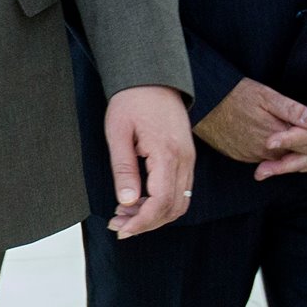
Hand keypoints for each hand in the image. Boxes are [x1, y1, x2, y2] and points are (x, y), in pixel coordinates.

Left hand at [103, 84, 194, 237]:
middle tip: (118, 225)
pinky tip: (139, 201)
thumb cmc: (131, 100)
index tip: (122, 229)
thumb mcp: (118, 133)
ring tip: (124, 215)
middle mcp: (184, 159)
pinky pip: (180, 189)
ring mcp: (188, 159)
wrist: (152, 76)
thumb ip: (124, 169)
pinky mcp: (186, 156)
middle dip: (147, 223)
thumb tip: (127, 202)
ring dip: (154, 215)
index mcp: (167, 153)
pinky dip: (161, 202)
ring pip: (179, 201)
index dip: (142, 222)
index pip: (161, 202)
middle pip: (173, 207)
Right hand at [195, 78, 306, 179]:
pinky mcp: (242, 155)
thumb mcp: (263, 95)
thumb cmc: (232, 94)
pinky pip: (270, 163)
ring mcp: (252, 155)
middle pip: (303, 161)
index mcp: (276, 135)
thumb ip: (291, 109)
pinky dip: (287, 162)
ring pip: (287, 164)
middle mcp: (266, 151)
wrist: (199, 104)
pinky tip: (294, 160)